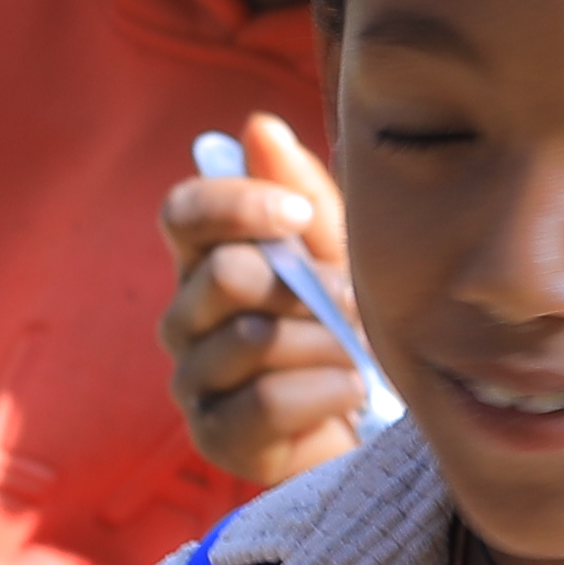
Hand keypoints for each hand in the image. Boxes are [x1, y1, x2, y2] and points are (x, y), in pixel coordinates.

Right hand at [161, 106, 367, 484]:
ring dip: (328, 343)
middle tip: (356, 303)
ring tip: (362, 354)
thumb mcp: (340, 252)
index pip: (184, 213)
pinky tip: (352, 391)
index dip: (239, 205)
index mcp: (206, 261)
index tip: (301, 215)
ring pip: (253, 339)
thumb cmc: (350, 328)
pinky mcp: (215, 438)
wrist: (380, 426)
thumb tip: (259, 125)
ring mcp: (195, 381)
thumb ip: (302, 194)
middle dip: (309, 286)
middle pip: (225, 275)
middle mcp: (185, 318)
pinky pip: (264, 402)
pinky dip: (324, 392)